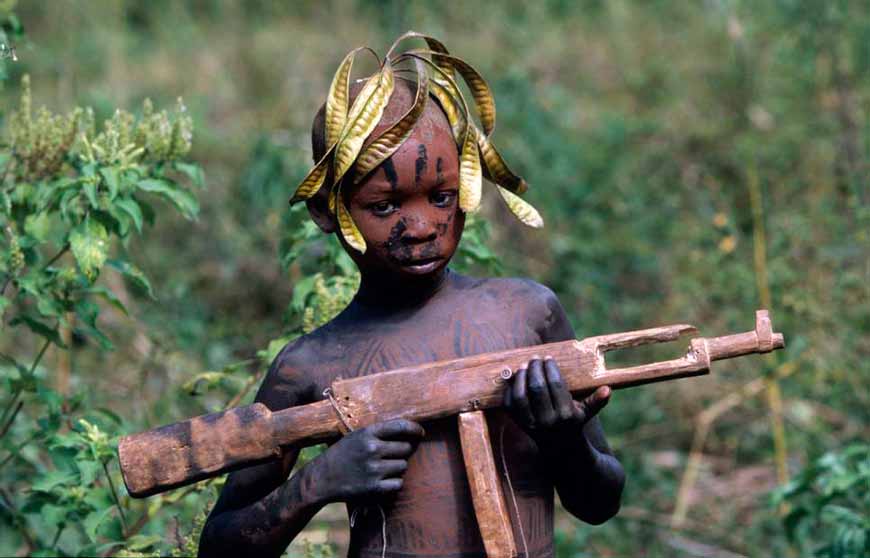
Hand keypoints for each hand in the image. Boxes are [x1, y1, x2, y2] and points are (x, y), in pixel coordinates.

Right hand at [308, 419, 424, 503]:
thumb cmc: (342, 454)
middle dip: (402, 451)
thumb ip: (378, 433)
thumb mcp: (356, 436)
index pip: (400, 426)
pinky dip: (394, 483)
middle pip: (405, 448)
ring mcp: (374, 469)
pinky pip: (398, 483)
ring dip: (397, 467)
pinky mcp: (374, 487)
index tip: (420, 432)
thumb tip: (407, 431)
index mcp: (368, 433)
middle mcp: (372, 449)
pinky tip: (382, 480)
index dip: (414, 428)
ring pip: (403, 466)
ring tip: (382, 468)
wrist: (322, 478)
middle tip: (392, 455)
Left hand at [503, 356, 610, 446]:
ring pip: (520, 397)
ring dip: (520, 378)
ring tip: (524, 366)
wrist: (561, 450)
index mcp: (566, 415)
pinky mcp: (520, 425)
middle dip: (535, 369)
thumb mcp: (587, 413)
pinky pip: (510, 406)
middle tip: (535, 358)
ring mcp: (532, 424)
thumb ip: (596, 401)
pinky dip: (509, 391)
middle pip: (536, 388)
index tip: (548, 358)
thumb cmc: (575, 423)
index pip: (555, 385)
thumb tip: (608, 389)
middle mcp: (548, 421)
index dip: (550, 368)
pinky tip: (515, 379)